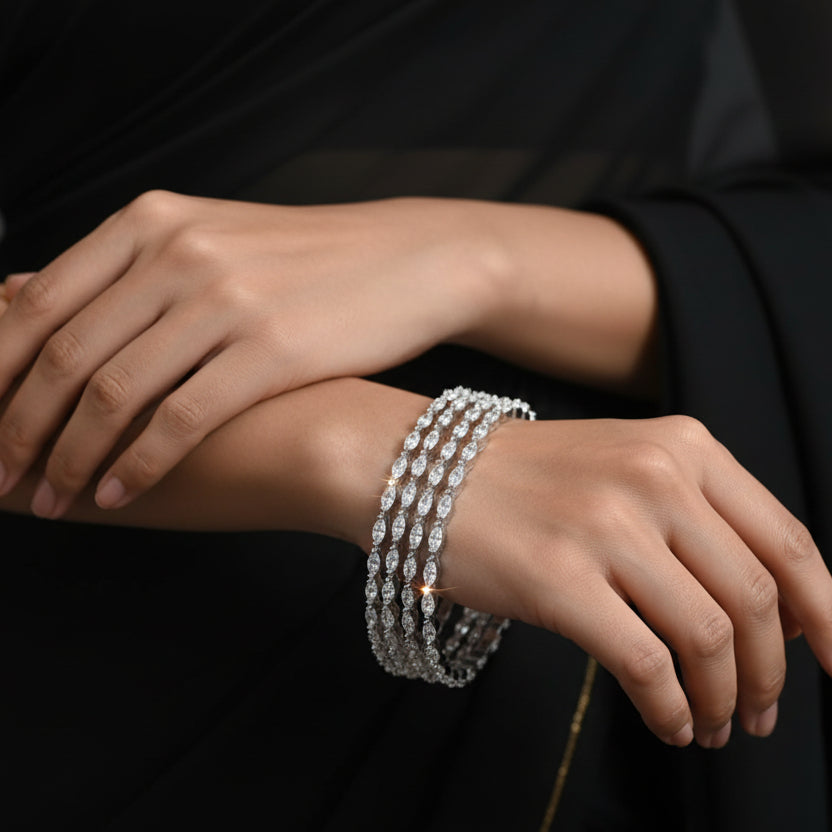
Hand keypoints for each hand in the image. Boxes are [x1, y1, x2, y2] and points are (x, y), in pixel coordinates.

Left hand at [0, 192, 494, 516]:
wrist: (408, 260)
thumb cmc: (309, 260)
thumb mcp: (212, 238)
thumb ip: (131, 268)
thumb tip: (37, 303)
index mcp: (152, 222)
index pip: (38, 304)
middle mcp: (179, 253)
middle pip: (64, 353)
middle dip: (18, 428)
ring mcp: (227, 300)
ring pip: (114, 391)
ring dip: (71, 457)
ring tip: (52, 499)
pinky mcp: (273, 350)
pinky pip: (182, 418)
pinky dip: (139, 463)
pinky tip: (119, 493)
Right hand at [432, 414, 831, 747]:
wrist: (426, 472)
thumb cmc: (528, 478)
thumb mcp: (625, 466)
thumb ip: (699, 518)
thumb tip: (772, 613)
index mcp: (684, 447)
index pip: (788, 540)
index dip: (829, 615)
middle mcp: (655, 478)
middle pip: (757, 599)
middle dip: (772, 674)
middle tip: (762, 713)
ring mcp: (606, 527)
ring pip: (709, 638)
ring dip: (724, 699)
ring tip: (715, 726)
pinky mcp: (559, 579)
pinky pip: (645, 664)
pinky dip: (670, 707)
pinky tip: (669, 723)